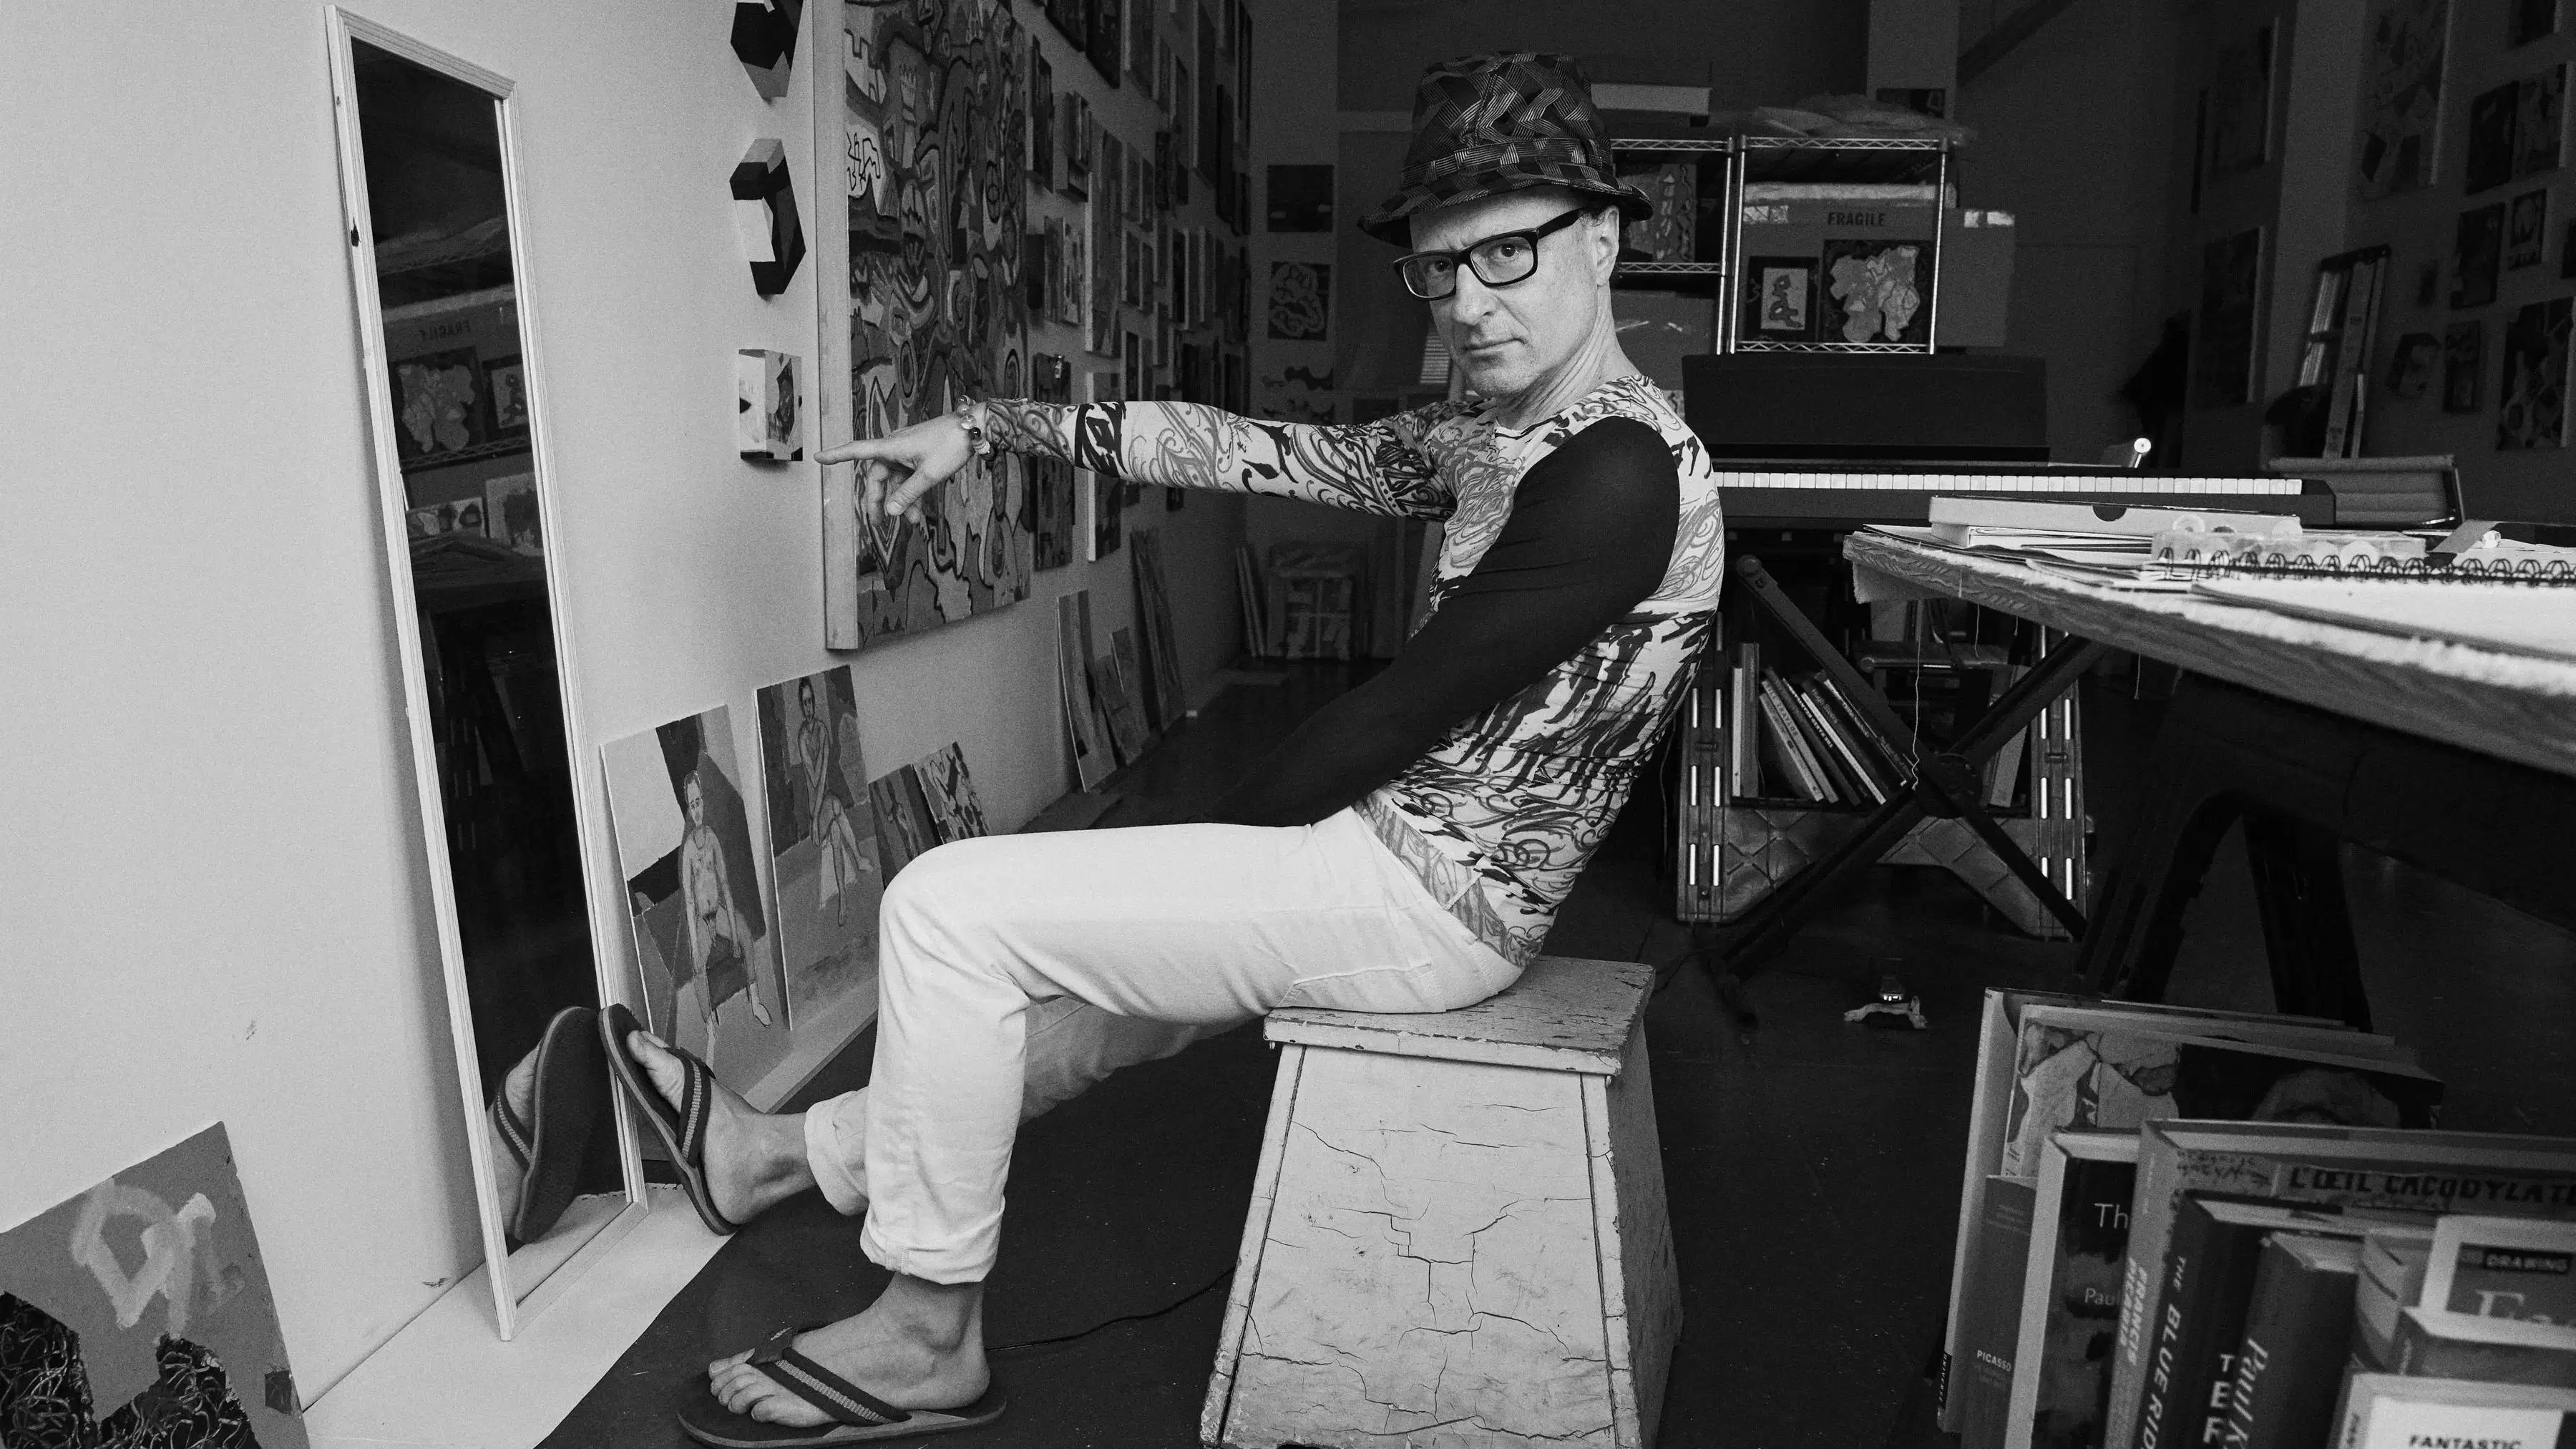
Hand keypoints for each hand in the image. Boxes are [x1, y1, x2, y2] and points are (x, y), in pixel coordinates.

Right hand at [817, 414, 973, 522]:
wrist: (973, 428)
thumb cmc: (951, 445)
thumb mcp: (929, 474)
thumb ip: (908, 494)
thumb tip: (889, 512)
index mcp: (891, 447)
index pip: (856, 451)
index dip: (836, 456)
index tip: (817, 458)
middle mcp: (895, 448)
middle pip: (878, 477)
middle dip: (878, 501)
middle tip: (879, 525)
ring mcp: (907, 452)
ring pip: (896, 481)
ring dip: (901, 501)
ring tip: (913, 522)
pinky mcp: (918, 456)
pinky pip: (908, 477)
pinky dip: (912, 493)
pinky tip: (919, 511)